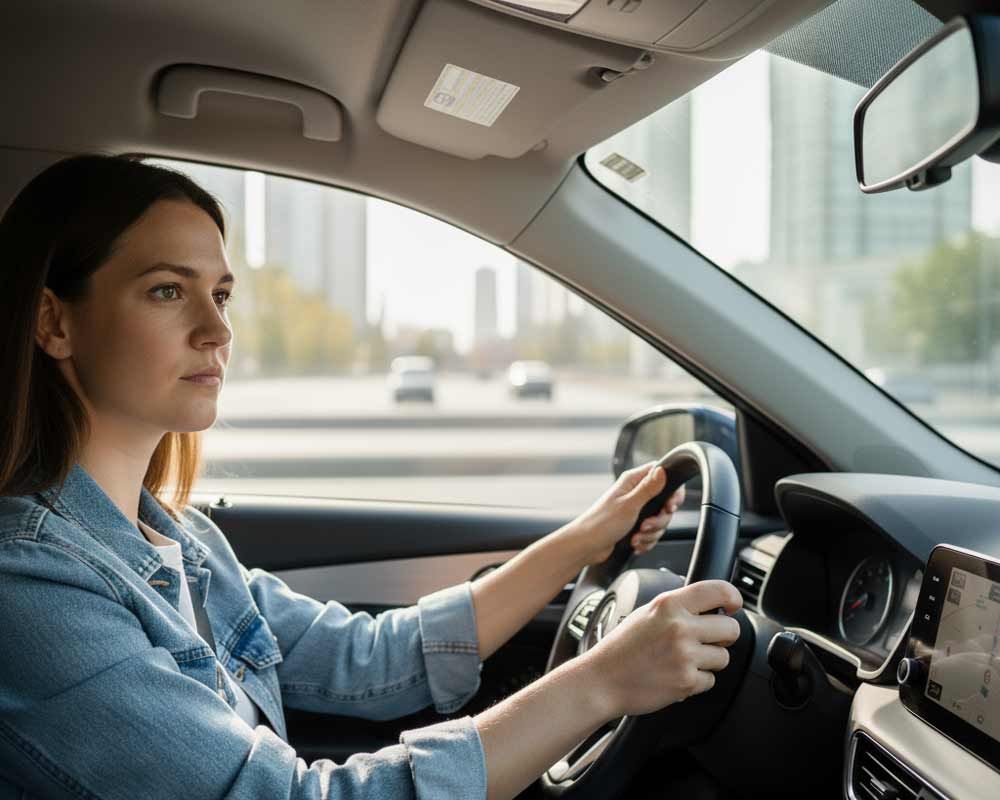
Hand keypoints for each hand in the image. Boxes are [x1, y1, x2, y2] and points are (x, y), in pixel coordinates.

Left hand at [562, 461, 685, 566]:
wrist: (586, 547)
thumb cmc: (601, 523)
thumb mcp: (629, 505)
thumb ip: (648, 489)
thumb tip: (663, 471)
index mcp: (633, 482)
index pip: (662, 475)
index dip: (672, 491)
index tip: (670, 506)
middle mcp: (635, 493)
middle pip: (664, 503)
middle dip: (659, 520)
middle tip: (645, 526)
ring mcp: (635, 510)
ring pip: (659, 521)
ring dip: (650, 534)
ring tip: (636, 537)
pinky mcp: (634, 526)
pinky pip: (651, 533)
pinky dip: (645, 541)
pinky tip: (634, 543)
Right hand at [582, 580, 742, 717]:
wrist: (601, 680)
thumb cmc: (621, 648)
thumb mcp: (646, 613)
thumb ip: (677, 607)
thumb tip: (710, 604)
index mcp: (669, 604)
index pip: (719, 591)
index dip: (734, 597)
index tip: (734, 605)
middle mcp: (679, 627)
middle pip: (731, 628)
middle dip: (724, 636)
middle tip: (707, 640)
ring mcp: (684, 655)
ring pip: (723, 657)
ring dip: (709, 661)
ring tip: (683, 660)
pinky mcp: (686, 681)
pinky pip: (710, 680)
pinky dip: (696, 681)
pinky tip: (676, 675)